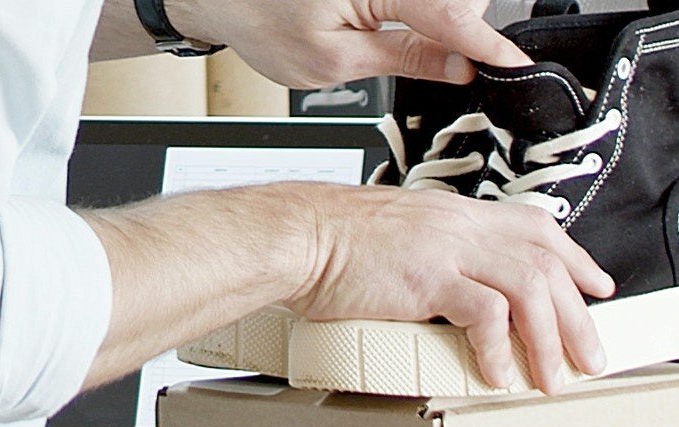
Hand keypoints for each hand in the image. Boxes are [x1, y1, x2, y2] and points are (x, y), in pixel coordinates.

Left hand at [166, 0, 531, 87]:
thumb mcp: (334, 62)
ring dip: (438, 14)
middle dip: (456, 28)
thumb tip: (459, 68)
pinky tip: (393, 18)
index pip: (451, 17)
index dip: (486, 46)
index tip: (514, 66)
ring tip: (387, 31)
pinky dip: (423, 6)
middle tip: (430, 57)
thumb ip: (405, 59)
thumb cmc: (264, 23)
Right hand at [281, 184, 614, 394]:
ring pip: (529, 287)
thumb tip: (451, 289)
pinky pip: (485, 314)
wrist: (296, 237)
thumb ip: (431, 256)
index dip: (574, 259)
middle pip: (545, 261)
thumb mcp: (395, 237)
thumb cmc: (328, 241)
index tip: (593, 285)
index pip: (536, 228)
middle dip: (576, 314)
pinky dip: (498, 348)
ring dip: (549, 337)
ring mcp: (445, 249)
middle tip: (587, 352)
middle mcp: (458, 226)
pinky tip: (498, 372)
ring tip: (550, 375)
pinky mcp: (427, 278)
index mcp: (453, 214)